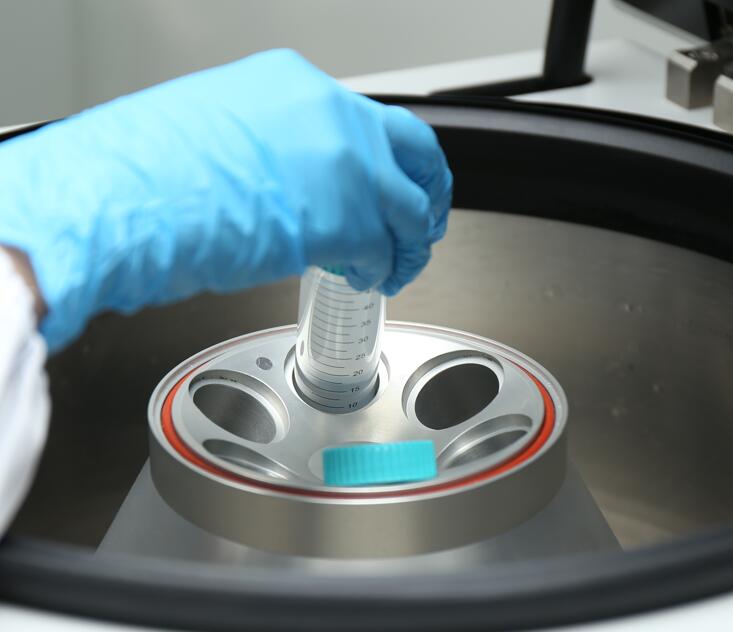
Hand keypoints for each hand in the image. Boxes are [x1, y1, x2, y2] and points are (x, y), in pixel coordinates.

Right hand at [0, 49, 451, 350]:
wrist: (126, 196)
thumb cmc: (151, 169)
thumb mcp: (221, 128)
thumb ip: (273, 148)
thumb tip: (290, 177)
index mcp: (299, 88)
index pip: (368, 123)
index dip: (387, 160)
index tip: (392, 182)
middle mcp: (333, 119)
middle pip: (414, 152)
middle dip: (428, 191)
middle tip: (426, 220)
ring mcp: (346, 168)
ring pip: (410, 208)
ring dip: (410, 244)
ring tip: (401, 266)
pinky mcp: (345, 222)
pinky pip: (382, 252)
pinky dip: (380, 271)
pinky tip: (368, 280)